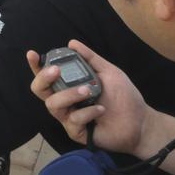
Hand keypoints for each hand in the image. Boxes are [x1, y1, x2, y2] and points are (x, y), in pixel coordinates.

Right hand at [27, 40, 148, 154]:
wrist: (140, 122)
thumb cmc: (124, 97)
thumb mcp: (108, 72)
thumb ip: (90, 59)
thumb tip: (72, 43)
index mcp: (68, 85)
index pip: (45, 75)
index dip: (35, 65)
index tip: (33, 54)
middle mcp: (64, 100)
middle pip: (39, 90)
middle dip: (44, 78)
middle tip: (57, 70)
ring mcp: (68, 117)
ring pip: (53, 104)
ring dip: (69, 94)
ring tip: (89, 91)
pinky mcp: (76, 132)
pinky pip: (72, 120)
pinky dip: (88, 112)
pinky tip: (101, 110)